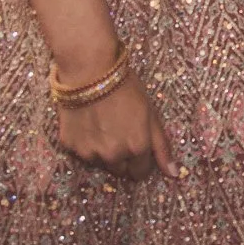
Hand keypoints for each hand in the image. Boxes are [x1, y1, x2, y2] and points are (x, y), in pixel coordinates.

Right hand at [58, 73, 180, 181]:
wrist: (89, 70)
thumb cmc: (126, 88)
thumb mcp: (151, 113)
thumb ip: (161, 146)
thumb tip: (173, 174)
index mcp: (137, 148)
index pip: (141, 171)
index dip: (141, 158)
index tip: (137, 143)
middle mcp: (113, 155)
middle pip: (120, 170)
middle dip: (123, 157)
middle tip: (120, 132)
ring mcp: (89, 153)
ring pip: (100, 162)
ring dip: (103, 150)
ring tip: (103, 124)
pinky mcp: (70, 146)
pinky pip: (81, 151)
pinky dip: (85, 141)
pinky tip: (87, 122)